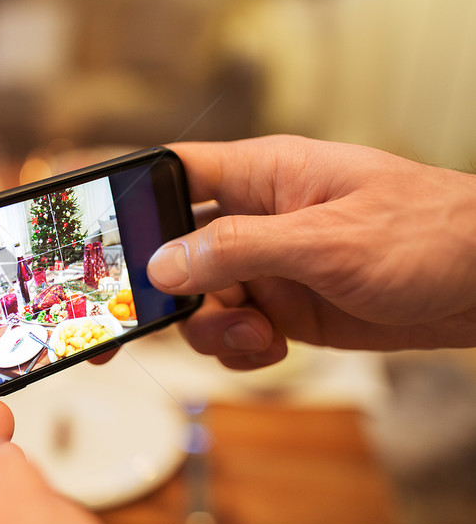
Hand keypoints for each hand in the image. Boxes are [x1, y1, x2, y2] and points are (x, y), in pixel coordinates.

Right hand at [147, 135, 475, 368]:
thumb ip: (238, 250)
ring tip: (254, 335)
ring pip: (199, 301)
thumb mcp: (325, 239)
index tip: (96, 236)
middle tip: (129, 320)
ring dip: (210, 328)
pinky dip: (239, 349)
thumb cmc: (427, 233)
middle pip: (174, 250)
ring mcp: (268, 269)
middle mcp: (257, 221)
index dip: (131, 197)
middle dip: (156, 287)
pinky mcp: (284, 310)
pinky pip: (233, 333)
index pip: (176, 174)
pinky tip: (269, 347)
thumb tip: (163, 267)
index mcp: (262, 176)